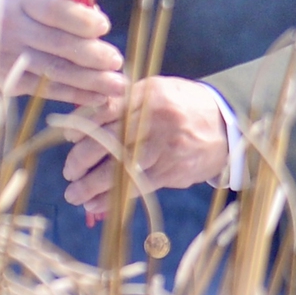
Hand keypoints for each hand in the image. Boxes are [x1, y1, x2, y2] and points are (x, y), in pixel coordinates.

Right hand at [0, 0, 122, 104]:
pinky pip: (47, 90)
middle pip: (55, 43)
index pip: (52, 8)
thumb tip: (98, 16)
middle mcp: (12, 28)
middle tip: (116, 61)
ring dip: (89, 81)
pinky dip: (74, 95)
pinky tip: (98, 98)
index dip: (78, 19)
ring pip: (54, 71)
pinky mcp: (9, 82)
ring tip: (117, 85)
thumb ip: (65, 4)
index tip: (104, 26)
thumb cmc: (19, 10)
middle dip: (90, 54)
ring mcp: (9, 58)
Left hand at [61, 76, 228, 210]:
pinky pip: (135, 186)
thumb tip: (83, 124)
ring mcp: (164, 146)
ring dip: (91, 186)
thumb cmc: (183, 107)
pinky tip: (96, 204)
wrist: (227, 125)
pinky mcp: (171, 170)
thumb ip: (126, 102)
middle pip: (107, 141)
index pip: (105, 110)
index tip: (68, 139)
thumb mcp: (158, 91)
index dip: (82, 126)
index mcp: (148, 94)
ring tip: (75, 195)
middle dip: (81, 160)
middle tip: (69, 172)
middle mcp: (155, 118)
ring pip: (118, 168)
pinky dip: (112, 198)